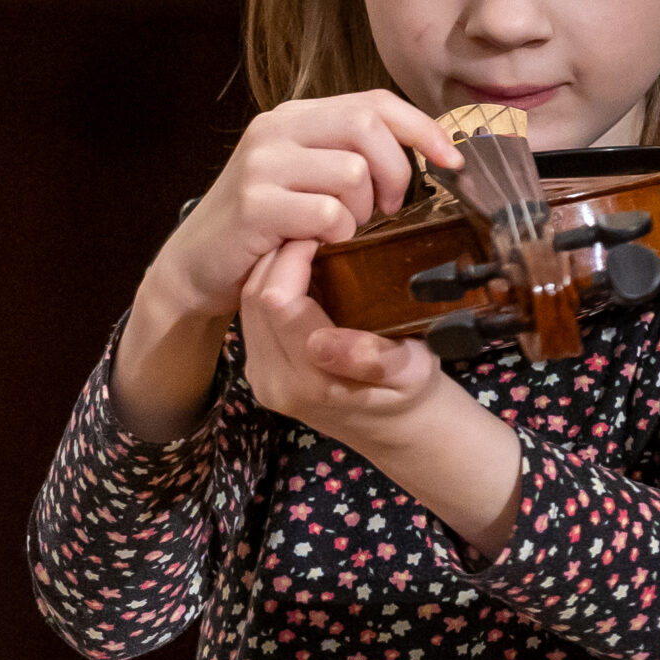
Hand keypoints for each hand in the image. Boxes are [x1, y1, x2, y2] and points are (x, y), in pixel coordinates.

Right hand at [112, 90, 458, 439]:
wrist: (196, 266)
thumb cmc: (262, 228)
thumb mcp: (303, 178)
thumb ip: (346, 156)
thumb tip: (425, 154)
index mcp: (293, 117)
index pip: (374, 101)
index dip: (422, 128)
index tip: (452, 160)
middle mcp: (275, 130)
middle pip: (368, 126)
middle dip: (396, 171)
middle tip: (388, 208)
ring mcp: (262, 165)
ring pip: (353, 172)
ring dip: (361, 211)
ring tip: (341, 230)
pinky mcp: (255, 205)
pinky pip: (328, 214)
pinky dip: (336, 236)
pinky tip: (317, 246)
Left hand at [233, 240, 444, 444]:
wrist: (393, 426)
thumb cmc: (410, 390)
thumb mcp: (412, 372)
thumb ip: (373, 360)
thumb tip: (321, 343)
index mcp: (313, 382)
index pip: (278, 303)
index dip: (292, 260)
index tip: (321, 235)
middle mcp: (277, 384)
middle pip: (255, 301)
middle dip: (277, 258)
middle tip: (311, 233)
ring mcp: (262, 380)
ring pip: (246, 307)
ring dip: (269, 271)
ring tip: (304, 249)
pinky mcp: (257, 373)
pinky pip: (250, 318)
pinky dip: (267, 289)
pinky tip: (295, 276)